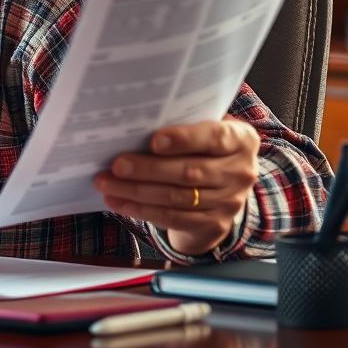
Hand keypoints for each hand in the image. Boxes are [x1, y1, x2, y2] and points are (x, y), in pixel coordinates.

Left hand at [95, 118, 259, 255]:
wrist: (223, 191)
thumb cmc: (204, 150)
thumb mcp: (205, 132)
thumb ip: (184, 125)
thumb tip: (135, 123)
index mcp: (241, 140)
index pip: (214, 138)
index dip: (184, 140)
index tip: (154, 141)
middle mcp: (241, 171)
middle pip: (189, 172)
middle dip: (147, 169)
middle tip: (116, 165)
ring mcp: (230, 202)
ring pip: (176, 197)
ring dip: (136, 191)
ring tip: (107, 183)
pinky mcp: (214, 224)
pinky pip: (172, 218)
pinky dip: (141, 210)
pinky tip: (118, 202)